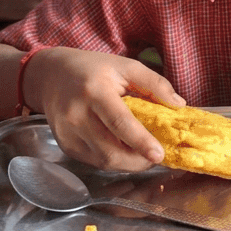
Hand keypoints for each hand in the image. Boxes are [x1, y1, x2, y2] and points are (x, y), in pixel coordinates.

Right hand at [27, 46, 185, 171]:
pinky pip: (93, 161)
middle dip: (138, 161)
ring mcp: (68, 132)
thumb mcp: (126, 66)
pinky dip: (113, 160)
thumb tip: (178, 104)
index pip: (120, 122)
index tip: (160, 154)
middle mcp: (77, 114)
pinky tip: (123, 150)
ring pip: (103, 161)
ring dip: (128, 163)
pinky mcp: (65, 145)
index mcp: (94, 91)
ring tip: (143, 154)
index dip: (141, 141)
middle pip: (110, 150)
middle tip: (156, 156)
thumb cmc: (93, 69)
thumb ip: (154, 83)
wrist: (51, 76)